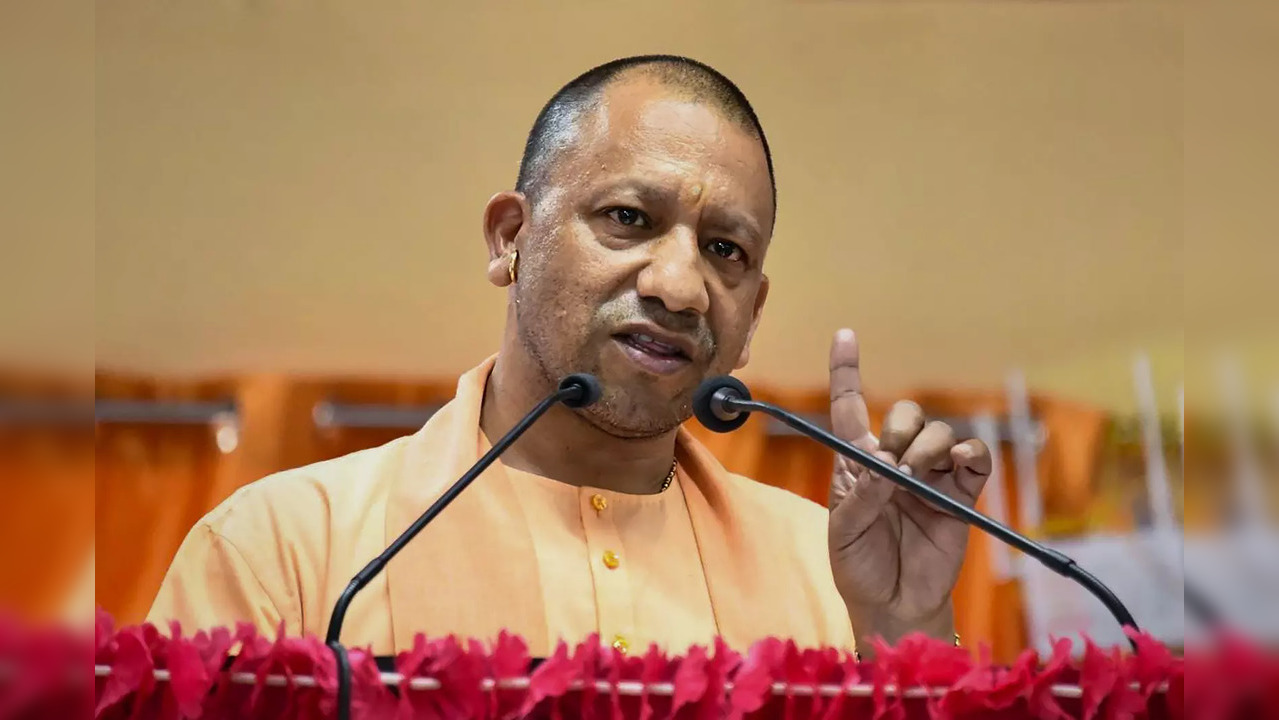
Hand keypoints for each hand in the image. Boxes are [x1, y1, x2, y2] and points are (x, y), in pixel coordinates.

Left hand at [826, 329, 991, 651]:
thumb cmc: (859, 566)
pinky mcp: (962, 493)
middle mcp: (895, 460)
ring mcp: (931, 475)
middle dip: (900, 426)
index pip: (849, 406)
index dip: (847, 370)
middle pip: (905, 412)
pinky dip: (970, 456)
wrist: (894, 602)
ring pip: (941, 432)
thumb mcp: (845, 531)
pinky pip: (976, 459)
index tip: (844, 334)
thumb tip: (885, 463)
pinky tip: (957, 468)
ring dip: (929, 446)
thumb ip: (861, 495)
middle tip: (893, 462)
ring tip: (917, 477)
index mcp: (857, 462)